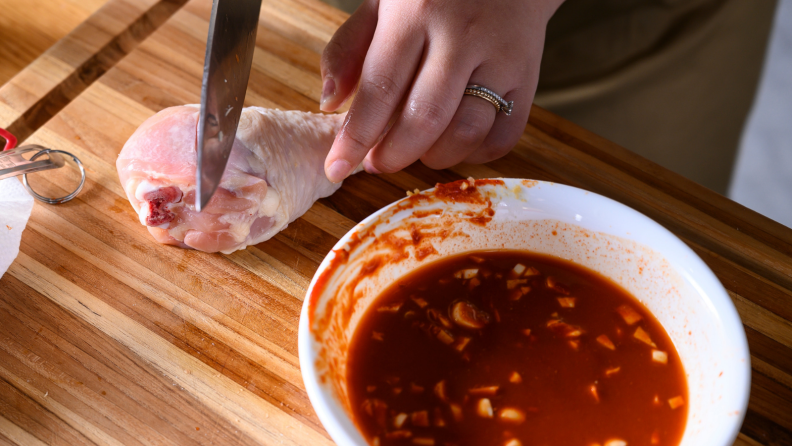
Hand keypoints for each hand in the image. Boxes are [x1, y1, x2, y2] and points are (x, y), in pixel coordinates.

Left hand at [320, 0, 562, 182]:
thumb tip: (329, 103)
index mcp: (414, 14)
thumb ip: (348, 49)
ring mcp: (500, 57)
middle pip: (425, 119)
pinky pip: (505, 134)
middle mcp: (460, 36)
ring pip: (467, 131)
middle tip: (379, 163)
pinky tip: (457, 144)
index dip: (356, 137)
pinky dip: (477, 154)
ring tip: (418, 152)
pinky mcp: (528, 76)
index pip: (380, 88)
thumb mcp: (382, 3)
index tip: (338, 167)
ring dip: (436, 157)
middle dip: (394, 155)